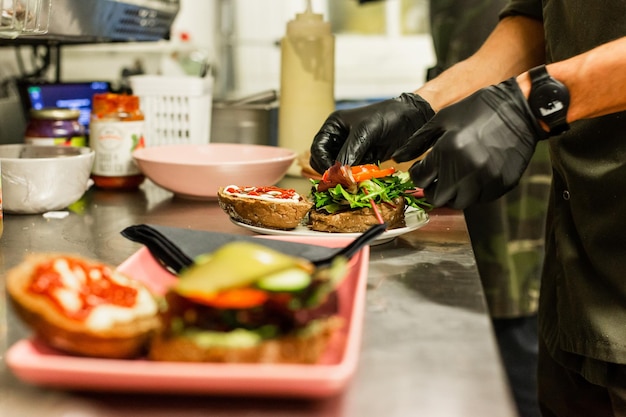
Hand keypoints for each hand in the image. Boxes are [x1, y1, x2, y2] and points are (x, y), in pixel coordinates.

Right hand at [309, 93, 433, 173]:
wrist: (413, 118)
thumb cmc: (387, 116)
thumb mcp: (365, 131)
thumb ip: (350, 151)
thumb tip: (339, 172)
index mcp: (334, 126)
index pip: (318, 149)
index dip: (322, 163)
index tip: (333, 174)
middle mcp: (339, 138)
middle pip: (324, 162)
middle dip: (331, 172)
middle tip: (342, 180)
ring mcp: (351, 150)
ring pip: (338, 170)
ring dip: (343, 177)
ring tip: (353, 180)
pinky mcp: (363, 159)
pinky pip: (352, 173)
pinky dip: (355, 178)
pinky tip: (361, 179)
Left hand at [392, 78, 547, 208]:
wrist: (521, 109)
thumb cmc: (479, 110)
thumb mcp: (443, 119)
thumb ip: (417, 141)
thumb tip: (397, 157)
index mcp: (447, 151)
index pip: (420, 179)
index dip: (418, 174)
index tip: (423, 169)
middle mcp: (465, 169)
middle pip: (438, 197)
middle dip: (433, 188)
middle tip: (437, 177)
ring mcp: (485, 179)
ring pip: (459, 202)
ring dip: (454, 192)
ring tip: (456, 176)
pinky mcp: (501, 184)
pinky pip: (480, 198)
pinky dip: (474, 191)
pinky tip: (474, 174)